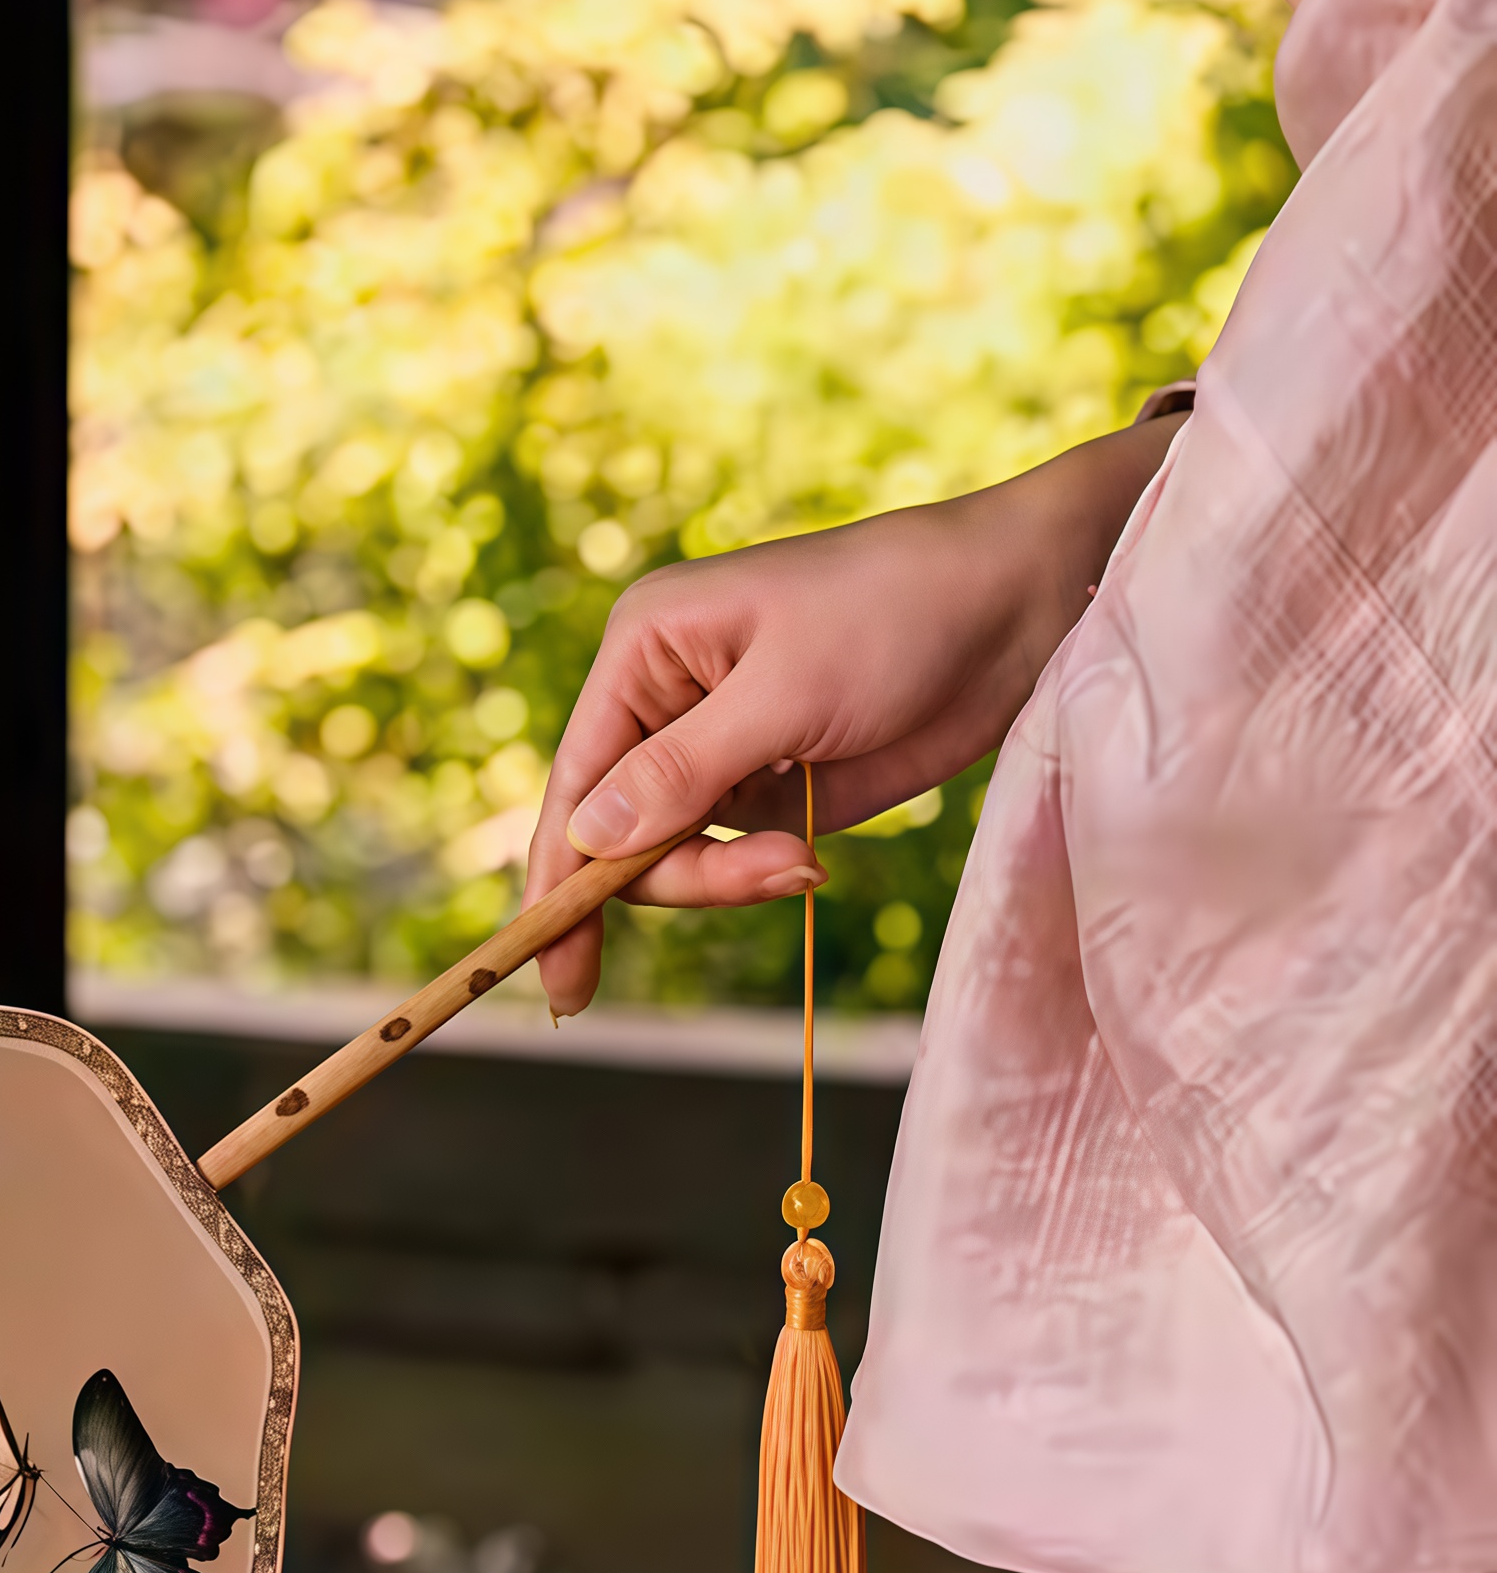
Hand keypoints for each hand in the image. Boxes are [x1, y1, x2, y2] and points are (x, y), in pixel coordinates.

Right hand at [527, 414, 1186, 1013]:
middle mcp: (666, 700)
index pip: (575, 780)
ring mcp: (719, 747)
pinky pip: (729, 857)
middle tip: (765, 877)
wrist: (1021, 604)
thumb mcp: (787, 692)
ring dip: (727, 879)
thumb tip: (588, 838)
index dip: (559, 876)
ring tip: (802, 863)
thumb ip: (684, 772)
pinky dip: (759, 875)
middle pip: (618, 833)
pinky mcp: (771, 784)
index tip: (550, 968)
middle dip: (675, 875)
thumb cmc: (898, 612)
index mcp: (645, 650)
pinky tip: (810, 860)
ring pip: (673, 855)